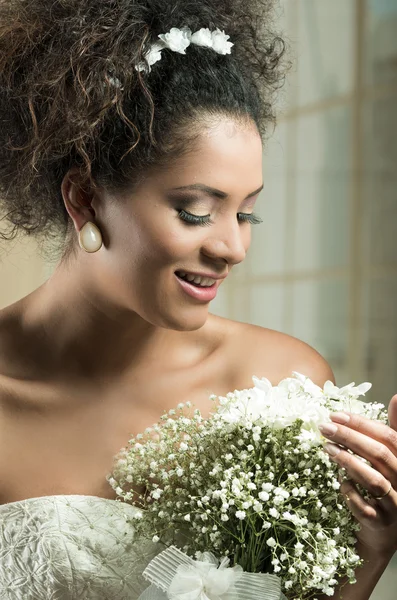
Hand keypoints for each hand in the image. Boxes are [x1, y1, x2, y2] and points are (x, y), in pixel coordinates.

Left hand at [318, 394, 396, 558]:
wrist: (383, 533)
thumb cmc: (386, 486)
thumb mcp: (391, 457)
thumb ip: (393, 430)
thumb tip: (396, 397)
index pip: (389, 437)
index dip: (362, 424)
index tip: (336, 414)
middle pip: (380, 455)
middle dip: (350, 437)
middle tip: (324, 427)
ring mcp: (395, 505)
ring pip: (374, 480)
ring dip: (348, 461)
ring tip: (327, 448)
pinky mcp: (380, 523)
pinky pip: (363, 507)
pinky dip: (349, 491)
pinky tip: (338, 481)